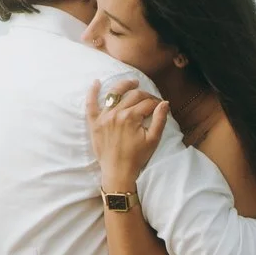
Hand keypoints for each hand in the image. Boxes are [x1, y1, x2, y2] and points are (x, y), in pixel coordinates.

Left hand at [86, 78, 166, 195]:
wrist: (118, 172)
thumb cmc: (136, 157)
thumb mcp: (153, 140)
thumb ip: (160, 119)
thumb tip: (164, 103)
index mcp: (131, 117)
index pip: (147, 103)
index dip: (156, 102)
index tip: (160, 105)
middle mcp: (116, 114)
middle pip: (133, 96)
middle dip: (145, 95)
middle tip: (150, 99)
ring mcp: (104, 117)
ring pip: (114, 94)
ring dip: (124, 86)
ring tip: (132, 82)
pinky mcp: (94, 123)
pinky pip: (90, 104)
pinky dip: (92, 92)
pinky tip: (96, 82)